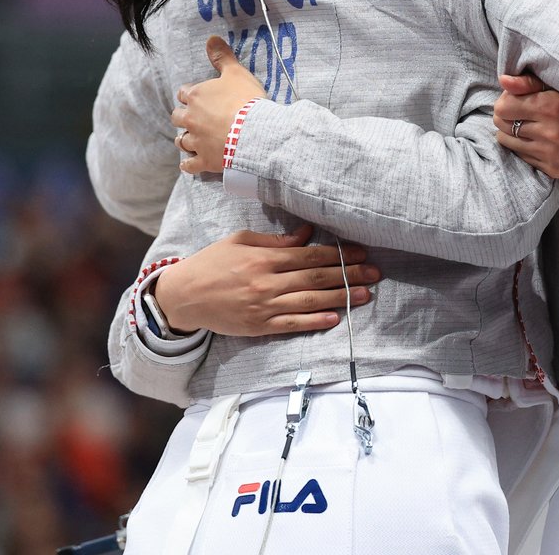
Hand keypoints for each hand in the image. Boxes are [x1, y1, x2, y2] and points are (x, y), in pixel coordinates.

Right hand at [152, 224, 380, 335]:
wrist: (183, 296)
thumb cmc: (212, 263)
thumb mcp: (240, 241)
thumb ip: (276, 239)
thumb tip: (307, 233)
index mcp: (264, 257)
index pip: (309, 255)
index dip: (339, 254)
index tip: (361, 253)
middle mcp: (267, 282)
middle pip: (316, 278)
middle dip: (349, 275)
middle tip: (375, 273)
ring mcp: (263, 306)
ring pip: (310, 302)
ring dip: (341, 298)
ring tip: (366, 294)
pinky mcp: (259, 326)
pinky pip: (292, 325)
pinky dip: (315, 322)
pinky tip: (335, 318)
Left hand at [172, 36, 267, 174]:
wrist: (255, 133)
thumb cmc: (246, 100)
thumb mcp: (236, 73)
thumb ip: (222, 56)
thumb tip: (211, 38)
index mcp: (196, 96)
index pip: (184, 93)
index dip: (191, 94)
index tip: (197, 96)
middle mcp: (191, 119)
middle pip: (177, 117)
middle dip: (184, 116)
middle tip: (194, 117)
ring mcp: (196, 141)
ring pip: (181, 140)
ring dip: (184, 139)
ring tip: (191, 139)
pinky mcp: (204, 160)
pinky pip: (189, 165)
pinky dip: (188, 164)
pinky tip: (189, 164)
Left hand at [492, 72, 558, 178]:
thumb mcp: (558, 87)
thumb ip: (528, 82)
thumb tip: (503, 80)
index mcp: (551, 106)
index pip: (503, 107)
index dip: (506, 100)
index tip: (515, 98)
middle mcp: (550, 132)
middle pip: (501, 124)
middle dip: (506, 116)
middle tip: (520, 112)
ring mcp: (550, 153)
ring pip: (506, 141)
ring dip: (512, 132)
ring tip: (528, 125)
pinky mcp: (551, 168)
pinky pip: (521, 156)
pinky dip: (524, 147)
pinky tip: (538, 139)